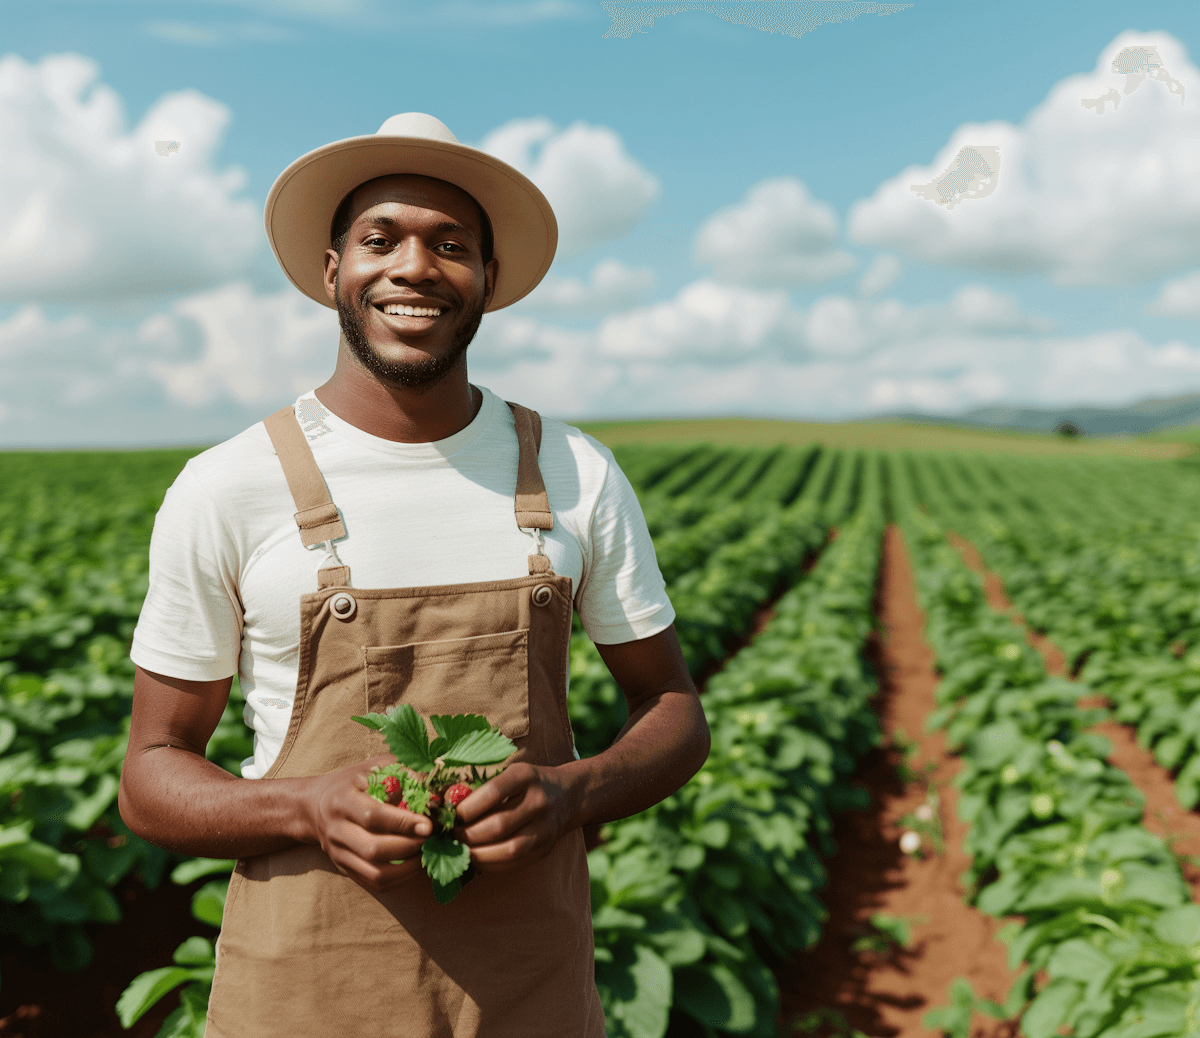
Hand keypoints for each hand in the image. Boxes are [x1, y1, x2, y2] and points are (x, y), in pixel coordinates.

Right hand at [304, 755, 432, 893]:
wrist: (315, 805)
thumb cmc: (353, 782)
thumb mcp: (374, 767)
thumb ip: (402, 772)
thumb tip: (434, 786)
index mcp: (342, 800)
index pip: (373, 816)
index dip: (404, 823)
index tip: (429, 825)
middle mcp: (336, 830)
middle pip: (374, 849)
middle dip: (409, 847)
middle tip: (431, 839)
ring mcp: (339, 854)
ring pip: (375, 874)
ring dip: (407, 869)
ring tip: (426, 854)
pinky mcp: (345, 869)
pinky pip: (374, 884)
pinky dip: (399, 879)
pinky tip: (414, 864)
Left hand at [452, 762, 579, 871]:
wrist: (568, 795)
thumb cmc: (528, 783)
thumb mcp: (510, 773)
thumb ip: (481, 787)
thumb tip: (444, 804)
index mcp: (526, 776)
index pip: (493, 793)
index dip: (467, 808)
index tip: (450, 815)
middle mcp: (539, 801)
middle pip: (499, 825)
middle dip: (468, 835)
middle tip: (449, 837)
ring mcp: (545, 827)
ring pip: (509, 849)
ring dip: (478, 854)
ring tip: (460, 851)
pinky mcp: (546, 848)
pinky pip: (515, 862)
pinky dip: (492, 865)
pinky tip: (477, 860)